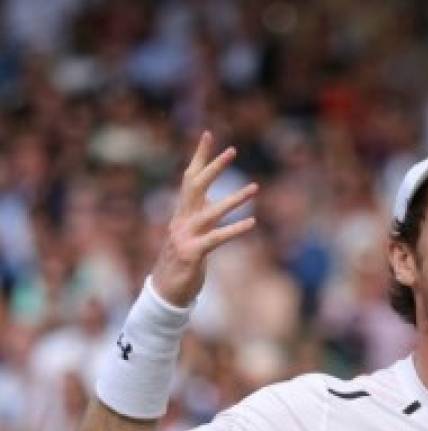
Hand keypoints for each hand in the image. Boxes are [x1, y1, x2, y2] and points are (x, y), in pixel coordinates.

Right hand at [150, 132, 257, 306]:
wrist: (165, 291)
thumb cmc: (182, 262)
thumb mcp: (192, 233)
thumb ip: (201, 215)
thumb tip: (210, 199)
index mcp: (182, 213)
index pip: (190, 178)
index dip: (200, 156)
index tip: (209, 135)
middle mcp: (181, 220)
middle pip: (196, 186)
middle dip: (214, 167)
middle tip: (233, 150)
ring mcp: (185, 236)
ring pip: (211, 212)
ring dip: (234, 199)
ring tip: (255, 187)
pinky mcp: (192, 253)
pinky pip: (217, 239)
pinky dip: (234, 230)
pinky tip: (252, 223)